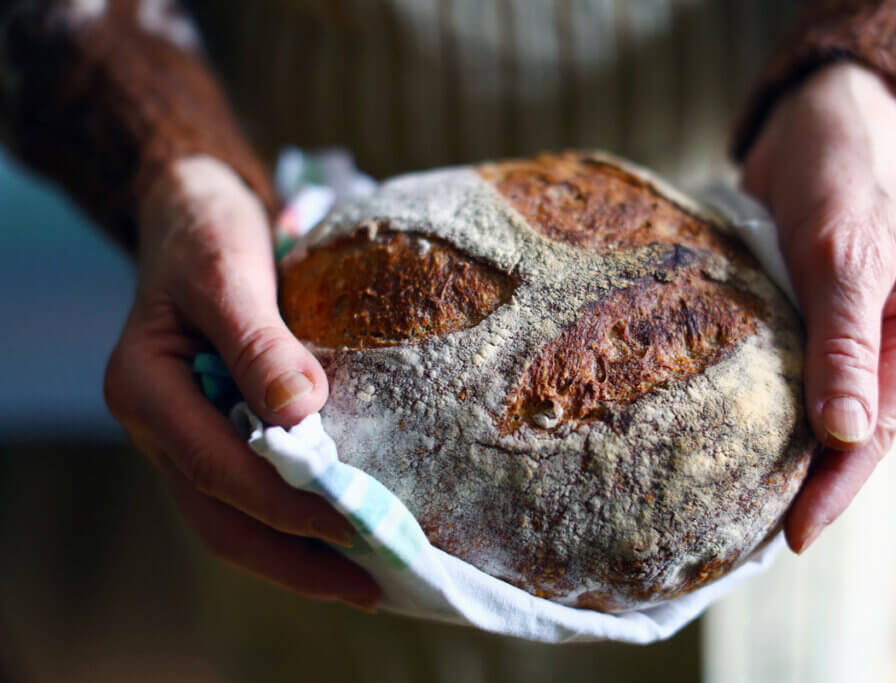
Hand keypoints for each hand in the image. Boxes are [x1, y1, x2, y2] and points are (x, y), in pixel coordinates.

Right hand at [104, 156, 378, 609]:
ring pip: (233, 517)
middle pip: (220, 517)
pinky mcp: (216, 432)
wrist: (195, 215)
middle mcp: (158, 426)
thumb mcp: (226, 272)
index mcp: (144, 389)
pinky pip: (250, 493)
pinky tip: (342, 532)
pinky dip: (293, 521)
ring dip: (295, 554)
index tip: (352, 524)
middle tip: (370, 586)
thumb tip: (301, 414)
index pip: (216, 467)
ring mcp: (186, 435)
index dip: (284, 502)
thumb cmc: (205, 234)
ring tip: (365, 579)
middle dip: (294, 558)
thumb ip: (257, 341)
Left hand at [743, 64, 895, 552]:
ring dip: (777, 447)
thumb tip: (845, 435)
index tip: (797, 533)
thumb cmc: (845, 172)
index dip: (838, 483)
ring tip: (733, 502)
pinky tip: (722, 433)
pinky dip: (755, 401)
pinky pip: (781, 369)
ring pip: (811, 404)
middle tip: (752, 535)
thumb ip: (844, 341)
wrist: (816, 118)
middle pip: (846, 427)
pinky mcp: (798, 313)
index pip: (878, 427)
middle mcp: (885, 338)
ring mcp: (840, 328)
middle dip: (807, 479)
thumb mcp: (847, 253)